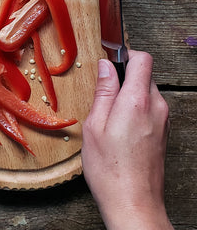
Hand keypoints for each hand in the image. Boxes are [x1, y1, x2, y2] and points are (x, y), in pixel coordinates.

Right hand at [82, 50, 172, 229]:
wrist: (134, 204)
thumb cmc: (110, 169)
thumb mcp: (95, 124)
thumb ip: (104, 90)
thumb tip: (106, 65)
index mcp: (137, 100)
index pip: (142, 58)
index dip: (125, 55)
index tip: (110, 62)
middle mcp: (156, 107)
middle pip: (145, 75)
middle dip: (125, 78)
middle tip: (104, 96)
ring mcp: (163, 120)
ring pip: (147, 92)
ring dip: (130, 95)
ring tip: (110, 117)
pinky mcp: (163, 132)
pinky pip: (150, 108)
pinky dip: (136, 110)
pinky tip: (120, 130)